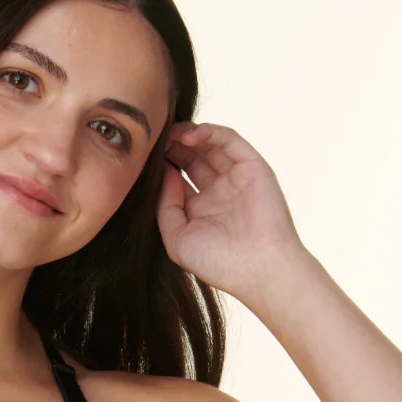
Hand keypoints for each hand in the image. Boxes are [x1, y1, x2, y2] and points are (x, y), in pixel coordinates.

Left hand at [157, 121, 306, 302]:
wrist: (258, 268)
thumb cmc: (219, 262)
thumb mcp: (177, 238)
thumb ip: (165, 206)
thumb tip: (164, 174)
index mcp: (199, 210)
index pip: (177, 179)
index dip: (161, 166)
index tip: (144, 160)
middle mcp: (217, 192)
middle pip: (191, 159)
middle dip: (173, 147)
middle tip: (155, 140)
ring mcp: (235, 178)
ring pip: (209, 146)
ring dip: (188, 135)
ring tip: (169, 133)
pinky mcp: (252, 167)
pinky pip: (230, 141)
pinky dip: (210, 132)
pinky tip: (189, 135)